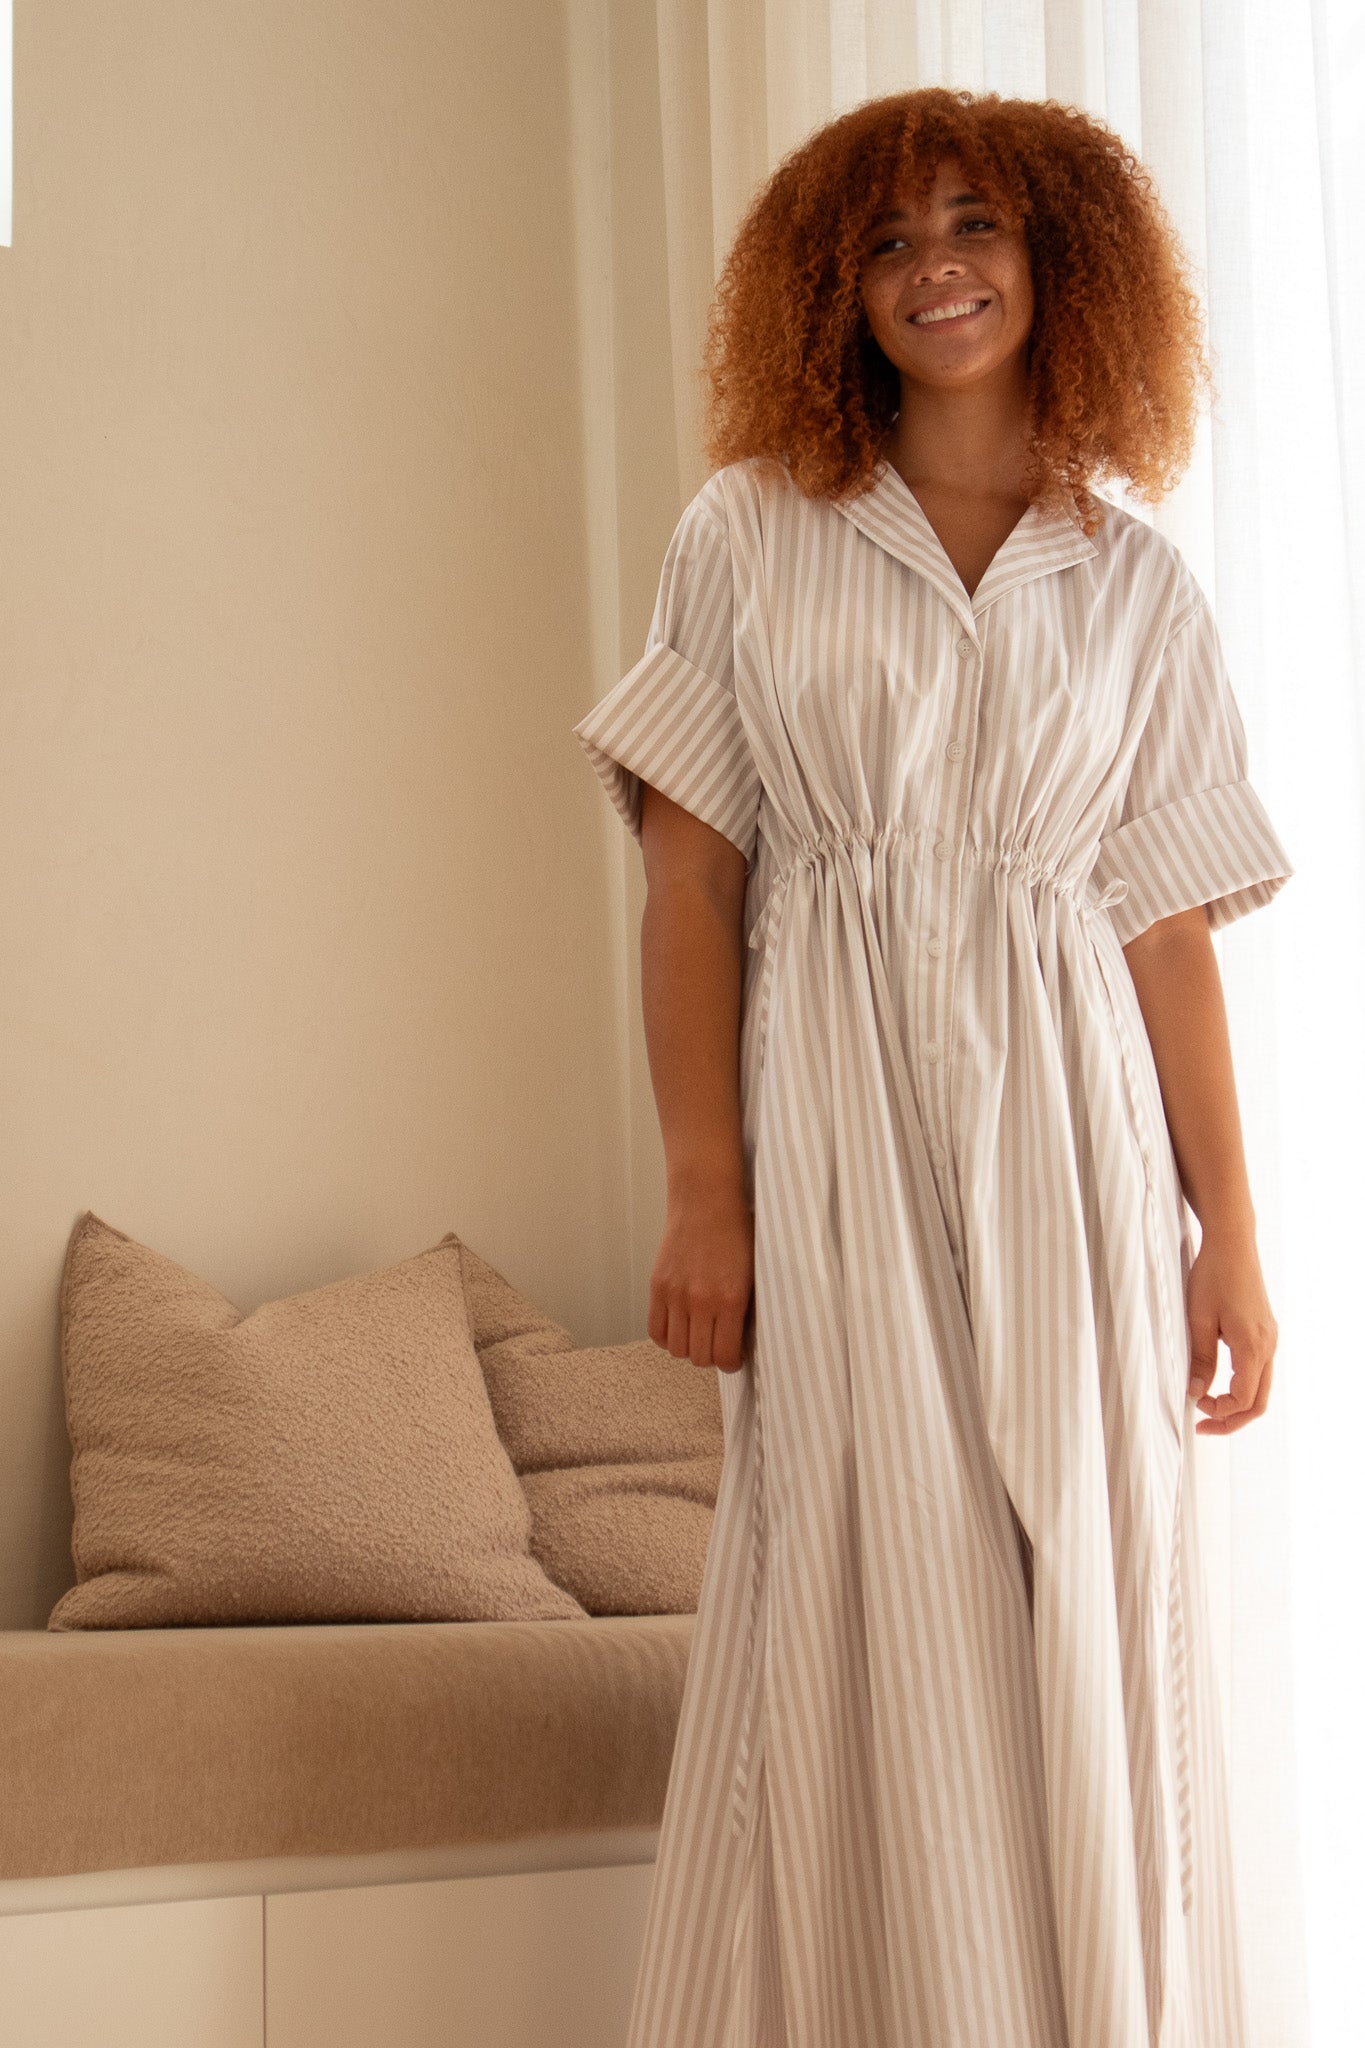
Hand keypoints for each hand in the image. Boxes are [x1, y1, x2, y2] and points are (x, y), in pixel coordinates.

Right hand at [648, 1185, 754, 1373]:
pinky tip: (679, 1325)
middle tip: (717, 1343)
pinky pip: (655, 1330)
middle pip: (698, 1357)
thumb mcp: (753, 1273)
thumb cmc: (736, 1232)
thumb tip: (739, 1342)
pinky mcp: (657, 1286)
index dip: (730, 1363)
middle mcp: (700, 1301)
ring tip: (698, 1333)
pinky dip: (666, 1336)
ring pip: (676, 1349)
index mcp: (731, 1299)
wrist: (706, 1201)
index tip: (733, 1356)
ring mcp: (675, 1294)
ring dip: (688, 1347)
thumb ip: (745, 1309)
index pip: (724, 1356)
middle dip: (710, 1356)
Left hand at [1184, 1225, 1278, 1434]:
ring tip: (1207, 1406)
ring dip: (1236, 1404)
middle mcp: (1268, 1346)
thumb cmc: (1213, 1276)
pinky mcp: (1264, 1331)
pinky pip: (1258, 1370)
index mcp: (1253, 1347)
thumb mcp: (1198, 1319)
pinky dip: (1242, 1385)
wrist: (1232, 1244)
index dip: (1219, 1412)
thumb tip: (1196, 1392)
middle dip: (1231, 1419)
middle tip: (1202, 1426)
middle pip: (1258, 1402)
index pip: (1243, 1400)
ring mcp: (1269, 1339)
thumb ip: (1200, 1359)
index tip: (1194, 1406)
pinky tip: (1219, 1384)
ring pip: (1260, 1388)